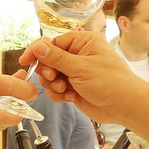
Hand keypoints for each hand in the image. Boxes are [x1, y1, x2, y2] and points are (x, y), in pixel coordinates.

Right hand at [21, 31, 148, 121]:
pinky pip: (55, 90)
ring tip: (66, 90)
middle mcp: (78, 55)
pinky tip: (71, 97)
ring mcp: (75, 72)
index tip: (25, 61)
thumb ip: (56, 57)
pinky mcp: (73, 87)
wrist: (123, 106)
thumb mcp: (80, 67)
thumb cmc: (110, 82)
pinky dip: (59, 95)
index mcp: (82, 42)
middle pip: (48, 60)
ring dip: (54, 85)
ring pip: (50, 77)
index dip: (37, 52)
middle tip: (55, 79)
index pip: (52, 42)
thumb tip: (37, 46)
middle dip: (49, 72)